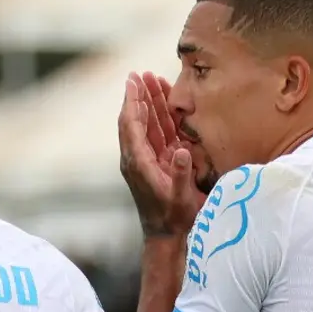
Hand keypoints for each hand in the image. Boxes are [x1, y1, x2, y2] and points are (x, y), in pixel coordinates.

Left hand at [118, 72, 203, 239]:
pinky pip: (155, 135)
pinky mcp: (154, 164)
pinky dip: (159, 118)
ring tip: (152, 81)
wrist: (166, 237)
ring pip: (145, 125)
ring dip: (149, 104)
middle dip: (139, 96)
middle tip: (141, 74)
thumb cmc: (174, 219)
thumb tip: (181, 151)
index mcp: (139, 163)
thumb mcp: (180, 198)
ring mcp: (145, 161)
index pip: (132, 125)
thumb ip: (180, 174)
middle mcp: (137, 159)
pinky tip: (165, 106)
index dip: (133, 102)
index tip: (133, 81)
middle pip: (135, 120)